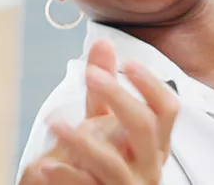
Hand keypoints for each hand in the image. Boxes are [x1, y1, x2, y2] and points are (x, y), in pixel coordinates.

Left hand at [19, 40, 179, 184]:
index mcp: (155, 144)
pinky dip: (66, 175)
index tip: (128, 62)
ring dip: (81, 141)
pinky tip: (45, 165)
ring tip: (53, 123)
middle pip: (144, 127)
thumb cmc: (105, 164)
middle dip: (118, 96)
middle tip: (91, 75)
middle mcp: (149, 166)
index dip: (151, 85)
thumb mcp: (107, 125)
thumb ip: (106, 89)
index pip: (168, 110)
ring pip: (113, 163)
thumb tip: (104, 42)